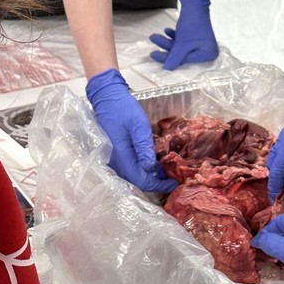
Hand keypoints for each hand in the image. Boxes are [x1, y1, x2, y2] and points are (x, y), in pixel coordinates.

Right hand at [85, 69, 176, 192]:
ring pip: (136, 175)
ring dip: (153, 176)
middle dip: (158, 182)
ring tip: (169, 171)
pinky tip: (157, 162)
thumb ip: (143, 146)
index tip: (174, 182)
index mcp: (123, 156)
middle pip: (139, 181)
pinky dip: (147, 168)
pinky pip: (134, 167)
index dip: (159, 184)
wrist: (108, 99)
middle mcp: (118, 162)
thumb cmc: (123, 109)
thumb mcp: (137, 124)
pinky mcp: (121, 153)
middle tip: (175, 177)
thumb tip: (150, 167)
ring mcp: (118, 158)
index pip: (141, 180)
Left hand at [149, 0, 218, 69]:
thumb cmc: (192, 24)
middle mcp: (207, 50)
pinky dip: (175, 37)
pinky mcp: (196, 36)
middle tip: (153, 40)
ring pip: (181, 46)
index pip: (185, 61)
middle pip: (182, 54)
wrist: (195, 3)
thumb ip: (174, 57)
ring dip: (167, 41)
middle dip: (166, 47)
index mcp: (208, 54)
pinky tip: (167, 31)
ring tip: (155, 35)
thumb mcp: (182, 44)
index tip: (154, 55)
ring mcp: (202, 43)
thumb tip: (166, 68)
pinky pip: (184, 41)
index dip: (169, 58)